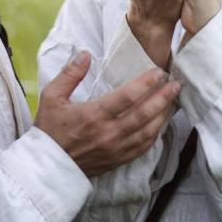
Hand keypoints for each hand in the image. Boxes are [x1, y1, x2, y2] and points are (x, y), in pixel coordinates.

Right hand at [35, 52, 180, 176]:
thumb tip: (85, 54)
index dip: (146, 83)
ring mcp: (115, 149)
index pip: (127, 97)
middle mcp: (108, 133)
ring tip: (174, 101)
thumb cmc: (49, 130)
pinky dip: (155, 134)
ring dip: (163, 115)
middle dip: (163, 98)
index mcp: (93, 115)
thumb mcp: (51, 97)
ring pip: (148, 132)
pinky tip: (161, 123)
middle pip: (144, 114)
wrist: (46, 166)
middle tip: (176, 84)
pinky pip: (143, 148)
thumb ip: (70, 74)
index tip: (159, 72)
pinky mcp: (117, 161)